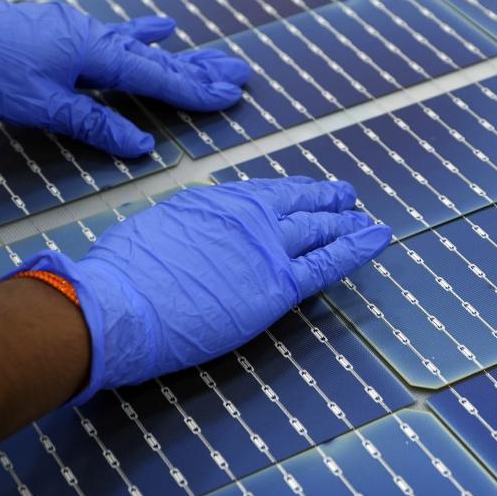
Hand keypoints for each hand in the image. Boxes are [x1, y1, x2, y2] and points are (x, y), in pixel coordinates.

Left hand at [0, 0, 248, 156]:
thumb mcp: (41, 106)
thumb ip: (95, 123)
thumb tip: (143, 144)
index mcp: (93, 52)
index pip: (156, 76)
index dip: (195, 90)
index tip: (231, 96)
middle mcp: (93, 35)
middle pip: (158, 56)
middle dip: (201, 69)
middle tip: (241, 74)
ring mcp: (78, 29)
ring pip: (141, 46)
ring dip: (179, 55)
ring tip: (215, 56)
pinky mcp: (63, 31)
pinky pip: (116, 34)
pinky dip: (143, 36)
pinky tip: (161, 27)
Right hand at [13, 178, 391, 402]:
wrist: (118, 304)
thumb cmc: (121, 276)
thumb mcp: (156, 231)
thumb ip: (189, 231)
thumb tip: (196, 239)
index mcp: (216, 203)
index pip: (266, 195)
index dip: (293, 194)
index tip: (307, 191)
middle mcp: (247, 217)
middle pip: (298, 206)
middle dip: (326, 202)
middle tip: (346, 197)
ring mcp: (266, 248)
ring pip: (319, 230)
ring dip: (346, 223)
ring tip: (365, 219)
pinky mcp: (277, 285)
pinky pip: (328, 263)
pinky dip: (358, 248)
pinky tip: (378, 238)